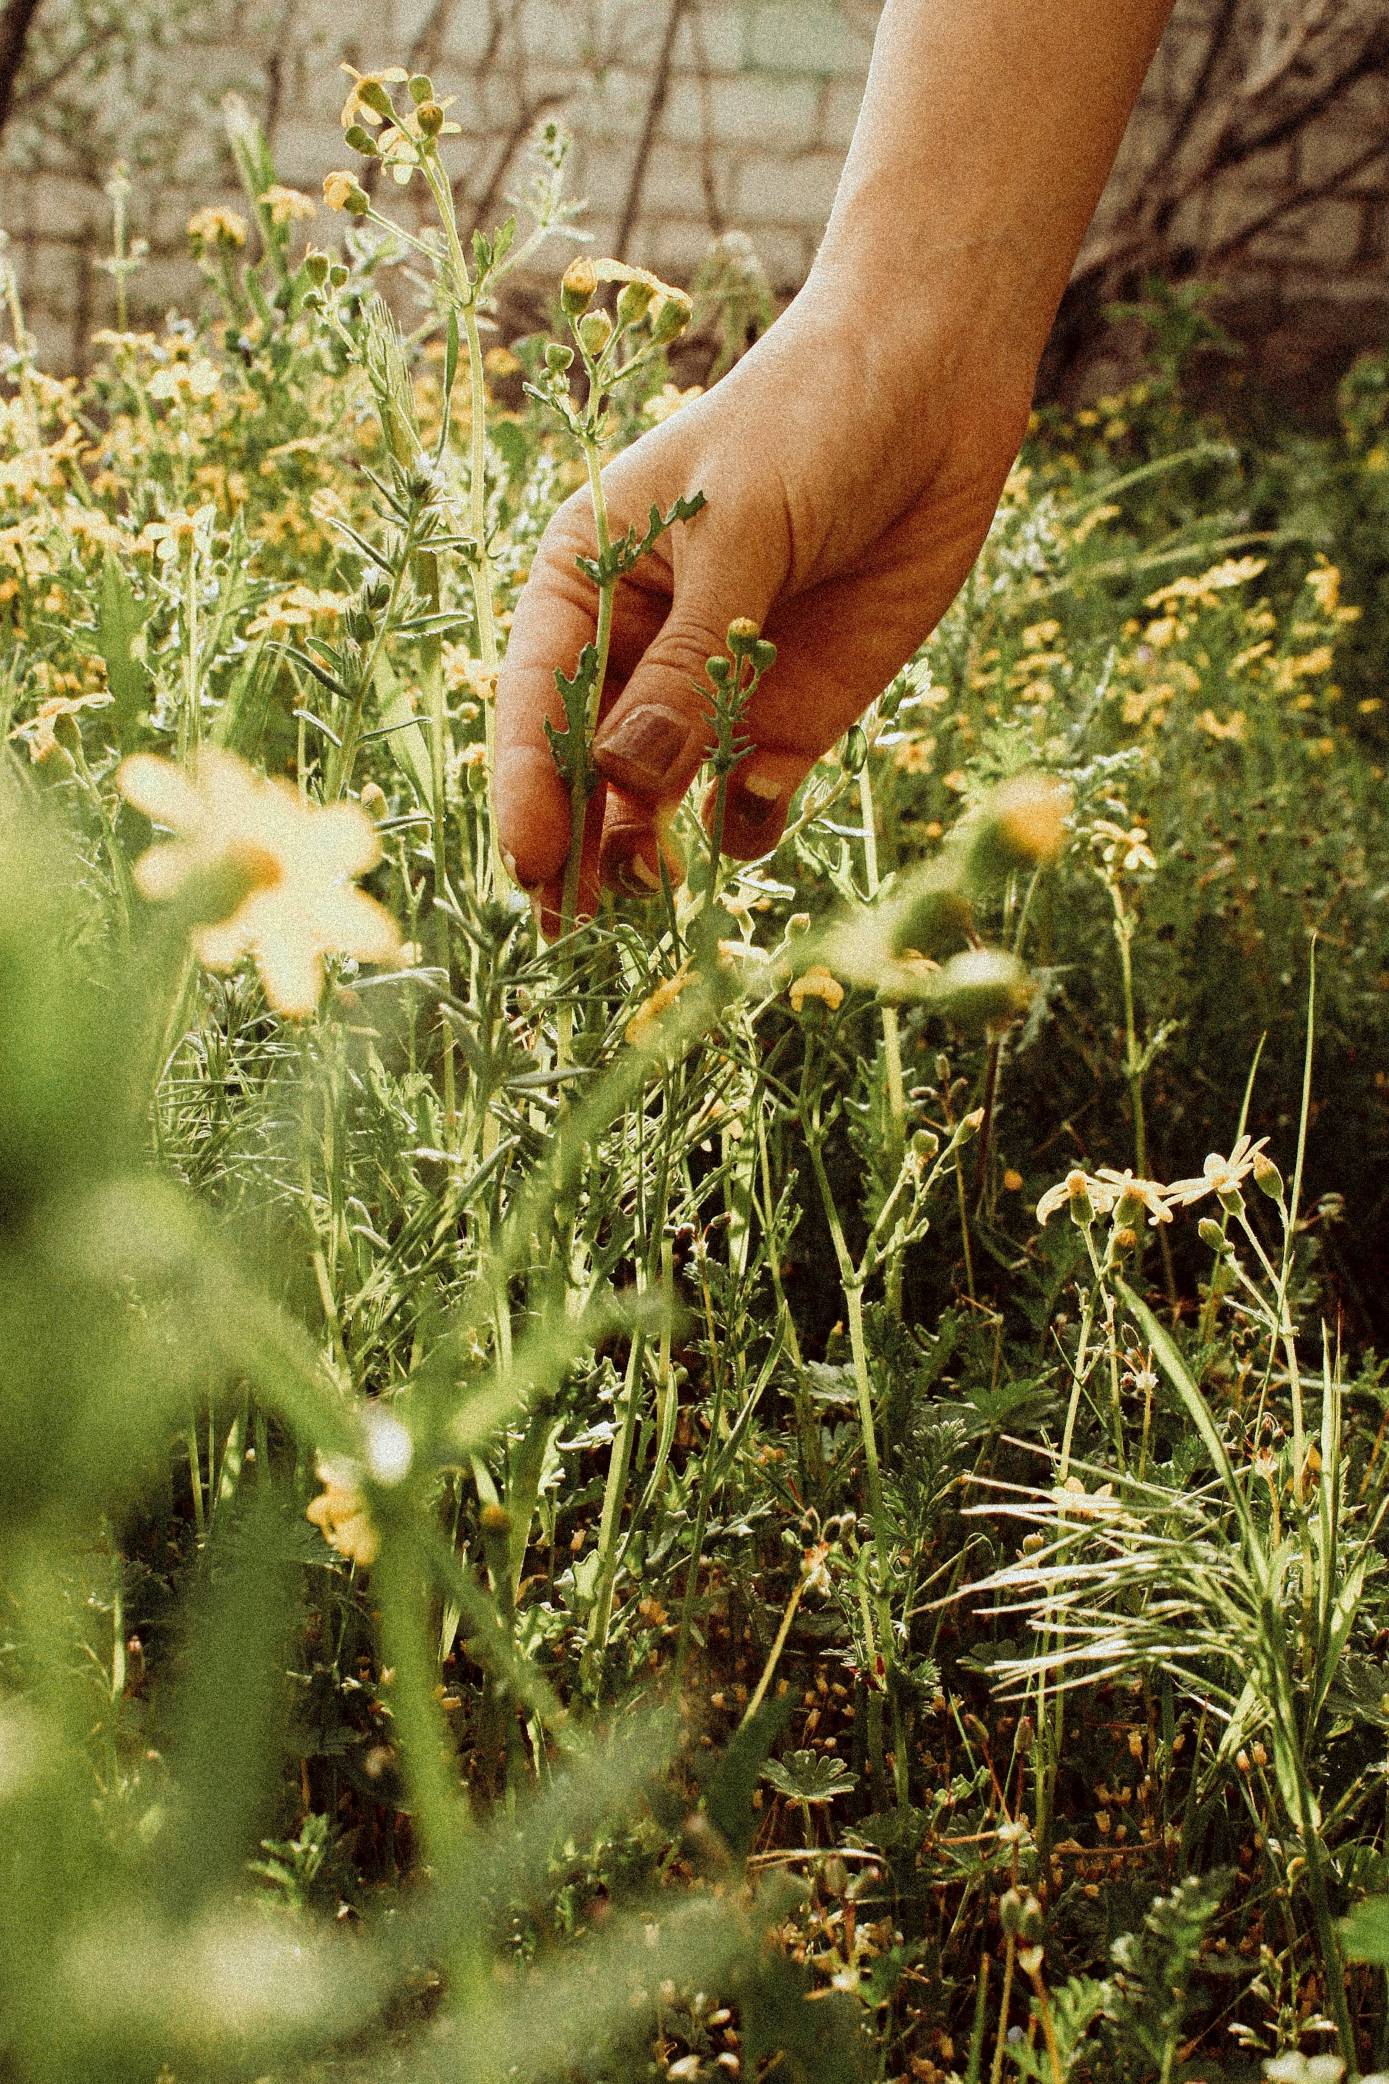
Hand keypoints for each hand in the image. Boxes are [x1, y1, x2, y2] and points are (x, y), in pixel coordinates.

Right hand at [492, 277, 1032, 930]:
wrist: (936, 385)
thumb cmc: (810, 422)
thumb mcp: (740, 532)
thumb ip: (690, 661)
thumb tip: (628, 780)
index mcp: (588, 579)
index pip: (539, 699)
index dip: (531, 785)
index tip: (532, 861)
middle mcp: (638, 645)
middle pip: (588, 765)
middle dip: (577, 843)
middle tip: (568, 931)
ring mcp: (713, 685)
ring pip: (659, 795)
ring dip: (648, 852)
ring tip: (641, 910)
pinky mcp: (790, 711)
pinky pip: (748, 793)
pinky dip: (743, 822)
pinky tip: (749, 824)